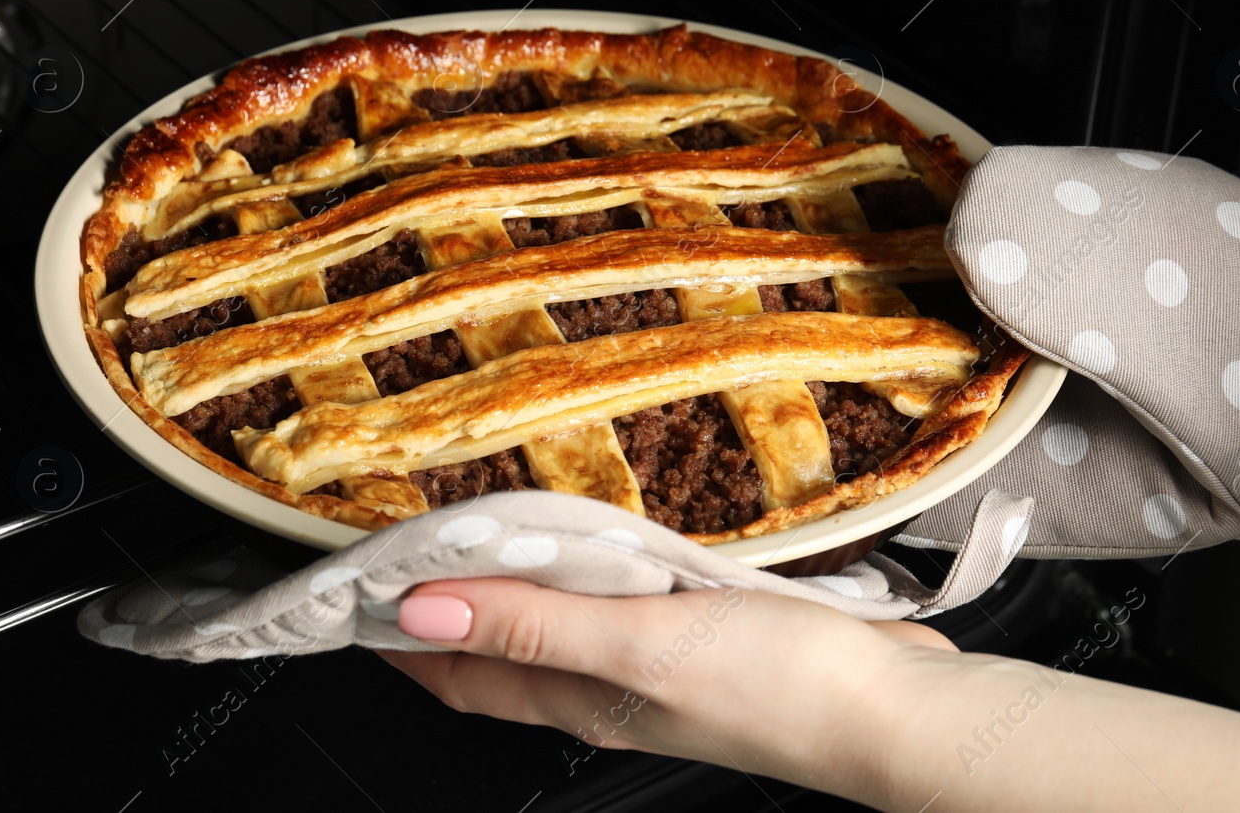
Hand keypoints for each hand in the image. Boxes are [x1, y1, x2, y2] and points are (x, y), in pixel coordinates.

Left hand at [376, 578, 957, 807]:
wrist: (888, 710)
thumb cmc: (770, 685)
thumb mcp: (636, 647)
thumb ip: (534, 625)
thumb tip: (419, 612)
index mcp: (576, 698)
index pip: (456, 669)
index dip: (397, 632)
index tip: (351, 582)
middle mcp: (603, 688)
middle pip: (497, 649)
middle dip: (443, 605)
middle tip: (402, 538)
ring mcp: (654, 665)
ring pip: (556, 624)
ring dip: (511, 585)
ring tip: (478, 529)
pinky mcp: (701, 637)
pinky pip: (617, 604)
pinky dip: (584, 574)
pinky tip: (594, 539)